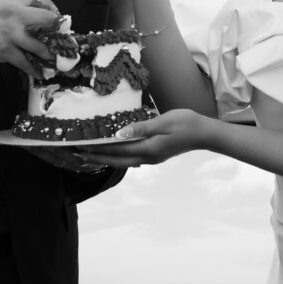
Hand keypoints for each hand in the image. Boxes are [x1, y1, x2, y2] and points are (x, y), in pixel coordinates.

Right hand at [0, 0, 60, 76]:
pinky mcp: (4, 50)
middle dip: (58, 33)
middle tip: (61, 42)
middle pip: (48, 21)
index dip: (56, 16)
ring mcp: (11, 33)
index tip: (59, 26)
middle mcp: (15, 14)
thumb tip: (45, 14)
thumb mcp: (3, 1)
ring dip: (49, 55)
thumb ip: (23, 4)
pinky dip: (34, 69)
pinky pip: (25, 62)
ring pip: (39, 45)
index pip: (46, 5)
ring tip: (54, 60)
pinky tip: (39, 72)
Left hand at [73, 109, 213, 167]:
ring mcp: (152, 158)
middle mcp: (148, 157)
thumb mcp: (163, 121)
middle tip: (77, 155)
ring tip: (90, 157)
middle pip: (116, 160)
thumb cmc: (186, 123)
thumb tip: (119, 134)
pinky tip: (113, 155)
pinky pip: (131, 158)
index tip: (82, 147)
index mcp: (148, 149)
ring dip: (105, 159)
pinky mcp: (155, 155)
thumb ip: (141, 127)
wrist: (205, 133)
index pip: (117, 150)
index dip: (98, 149)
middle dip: (96, 158)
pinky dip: (117, 157)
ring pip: (123, 161)